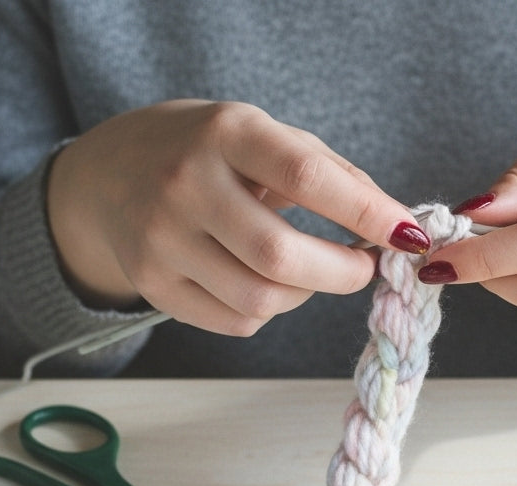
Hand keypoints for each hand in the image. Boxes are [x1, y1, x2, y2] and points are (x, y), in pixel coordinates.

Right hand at [47, 99, 430, 335]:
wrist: (110, 174)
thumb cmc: (208, 152)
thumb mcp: (263, 135)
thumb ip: (331, 172)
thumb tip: (395, 223)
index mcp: (226, 132)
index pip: (307, 177)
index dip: (366, 212)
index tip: (407, 234)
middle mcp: (186, 184)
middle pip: (280, 255)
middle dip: (342, 272)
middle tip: (363, 267)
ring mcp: (162, 239)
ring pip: (261, 299)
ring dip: (306, 295)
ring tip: (309, 271)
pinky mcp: (152, 284)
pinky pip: (236, 321)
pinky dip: (268, 310)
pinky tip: (263, 281)